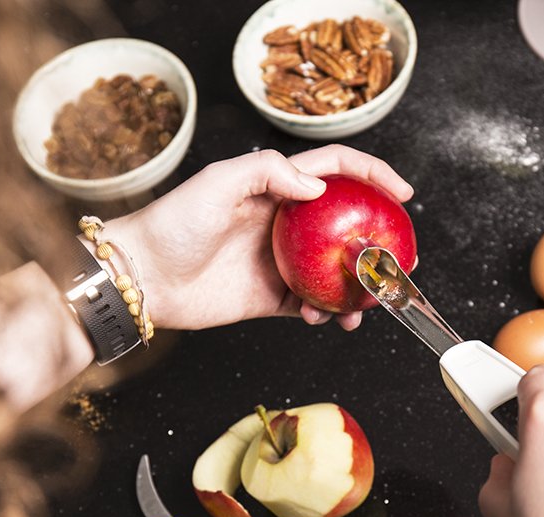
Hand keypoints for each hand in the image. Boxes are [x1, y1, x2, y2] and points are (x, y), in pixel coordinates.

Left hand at [106, 145, 413, 331]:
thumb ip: (268, 172)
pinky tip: (322, 317)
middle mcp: (284, 223)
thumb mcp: (217, 183)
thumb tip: (318, 187)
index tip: (402, 194)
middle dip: (377, 240)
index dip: (372, 176)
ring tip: (367, 303)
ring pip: (335, 272)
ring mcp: (280, 262)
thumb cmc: (170, 224)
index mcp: (275, 187)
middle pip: (345, 226)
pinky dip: (325, 313)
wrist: (141, 278)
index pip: (335, 172)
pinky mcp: (270, 298)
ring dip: (357, 287)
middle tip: (398, 259)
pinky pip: (312, 305)